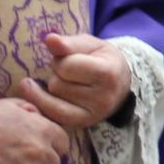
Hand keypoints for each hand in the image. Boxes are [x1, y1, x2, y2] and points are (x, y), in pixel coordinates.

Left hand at [17, 33, 131, 130]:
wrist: (120, 83)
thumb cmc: (101, 59)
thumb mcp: (90, 45)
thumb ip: (69, 43)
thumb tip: (49, 39)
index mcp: (108, 73)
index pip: (66, 67)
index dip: (62, 59)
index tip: (69, 58)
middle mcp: (103, 98)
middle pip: (56, 84)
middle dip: (56, 75)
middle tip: (69, 73)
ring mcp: (93, 115)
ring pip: (51, 99)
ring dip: (53, 89)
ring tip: (67, 83)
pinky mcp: (82, 124)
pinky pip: (51, 115)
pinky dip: (44, 103)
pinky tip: (42, 94)